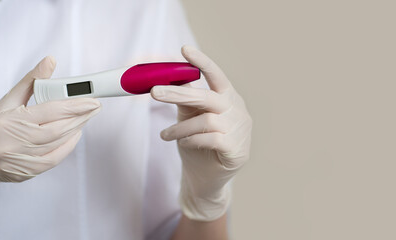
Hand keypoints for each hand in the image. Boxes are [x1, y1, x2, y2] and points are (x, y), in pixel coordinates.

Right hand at [0, 56, 100, 210]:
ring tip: (87, 117)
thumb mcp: (8, 100)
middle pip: (57, 130)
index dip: (74, 106)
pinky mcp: (25, 173)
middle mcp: (12, 143)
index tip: (92, 100)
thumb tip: (50, 61)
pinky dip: (67, 146)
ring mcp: (19, 161)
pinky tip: (75, 135)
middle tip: (95, 107)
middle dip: (80, 117)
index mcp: (8, 121)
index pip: (49, 111)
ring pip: (57, 144)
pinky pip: (53, 159)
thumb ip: (31, 81)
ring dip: (76, 130)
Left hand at [151, 46, 251, 220]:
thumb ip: (185, 98)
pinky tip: (183, 143)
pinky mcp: (237, 149)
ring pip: (206, 120)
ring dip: (180, 127)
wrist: (206, 178)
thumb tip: (169, 76)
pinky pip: (210, 139)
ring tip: (164, 135)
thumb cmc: (197, 143)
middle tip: (154, 92)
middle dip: (178, 93)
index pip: (217, 76)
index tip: (185, 50)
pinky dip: (192, 140)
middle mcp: (238, 111)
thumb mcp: (189, 117)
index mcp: (228, 98)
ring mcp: (240, 130)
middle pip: (207, 97)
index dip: (202, 62)